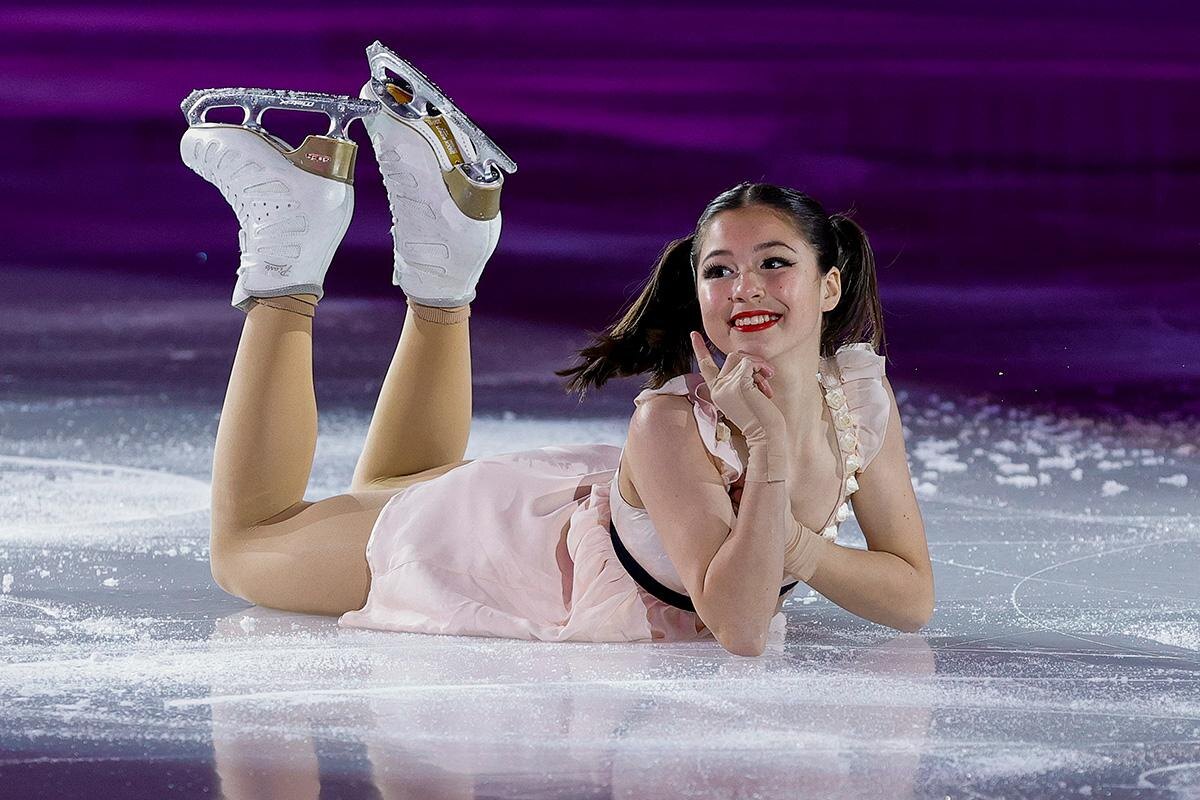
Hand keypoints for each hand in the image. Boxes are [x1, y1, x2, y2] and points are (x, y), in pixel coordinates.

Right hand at [689, 332, 787, 481]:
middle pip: (731, 357)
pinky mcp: (736, 384)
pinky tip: (766, 384)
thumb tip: (748, 363)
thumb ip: (741, 380)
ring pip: (739, 357)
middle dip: (752, 362)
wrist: (766, 435)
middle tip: (766, 376)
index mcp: (717, 393)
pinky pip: (748, 362)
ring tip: (767, 380)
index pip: (705, 366)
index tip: (694, 334)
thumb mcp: (746, 397)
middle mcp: (718, 388)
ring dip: (757, 364)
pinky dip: (760, 368)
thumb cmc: (761, 419)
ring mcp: (725, 386)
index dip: (700, 349)